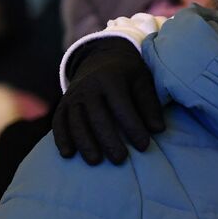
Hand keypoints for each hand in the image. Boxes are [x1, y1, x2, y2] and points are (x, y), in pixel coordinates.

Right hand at [52, 37, 163, 164]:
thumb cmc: (127, 74)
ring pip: (76, 121)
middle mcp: (89, 87)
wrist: (100, 57)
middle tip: (120, 159)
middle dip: (108, 140)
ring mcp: (73, 95)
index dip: (133, 127)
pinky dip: (62, 138)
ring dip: (84, 143)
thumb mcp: (142, 81)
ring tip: (96, 161)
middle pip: (97, 117)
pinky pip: (59, 122)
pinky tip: (68, 155)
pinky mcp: (63, 104)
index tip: (144, 146)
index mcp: (111, 79)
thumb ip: (149, 105)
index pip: (122, 107)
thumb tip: (157, 129)